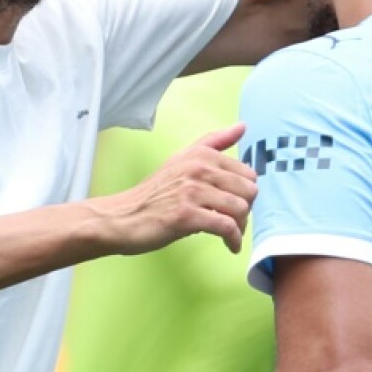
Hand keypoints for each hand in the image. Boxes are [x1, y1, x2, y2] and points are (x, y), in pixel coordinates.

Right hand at [100, 123, 255, 254]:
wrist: (123, 217)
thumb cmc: (155, 193)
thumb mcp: (182, 159)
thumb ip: (214, 142)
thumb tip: (242, 126)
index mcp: (201, 154)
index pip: (248, 173)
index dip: (246, 193)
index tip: (236, 204)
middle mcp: (198, 168)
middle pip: (249, 191)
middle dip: (246, 210)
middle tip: (234, 221)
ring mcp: (192, 191)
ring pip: (240, 209)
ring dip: (241, 227)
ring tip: (231, 234)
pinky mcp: (187, 215)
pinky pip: (226, 227)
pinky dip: (233, 240)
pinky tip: (230, 246)